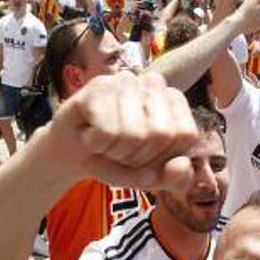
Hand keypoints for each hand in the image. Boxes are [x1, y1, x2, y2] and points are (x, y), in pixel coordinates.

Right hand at [40, 70, 198, 189]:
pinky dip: (96, 144)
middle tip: (121, 150)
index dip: (163, 157)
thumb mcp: (153, 178)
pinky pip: (106, 133)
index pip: (185, 135)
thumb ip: (176, 179)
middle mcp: (153, 83)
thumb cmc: (119, 160)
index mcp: (175, 100)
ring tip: (105, 141)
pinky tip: (90, 133)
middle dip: (138, 156)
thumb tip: (182, 166)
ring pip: (133, 134)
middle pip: (160, 134)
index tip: (146, 156)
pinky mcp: (99, 86)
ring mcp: (126, 80)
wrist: (74, 155)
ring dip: (115, 151)